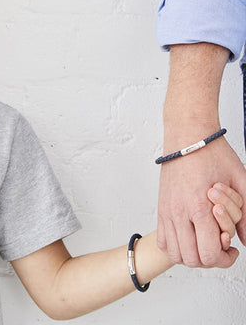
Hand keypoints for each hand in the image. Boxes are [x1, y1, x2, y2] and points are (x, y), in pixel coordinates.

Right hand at [158, 135, 245, 267]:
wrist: (187, 138)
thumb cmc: (212, 155)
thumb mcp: (240, 182)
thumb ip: (245, 215)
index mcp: (200, 207)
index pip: (209, 253)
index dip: (226, 259)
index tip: (233, 249)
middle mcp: (179, 212)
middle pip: (192, 258)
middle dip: (211, 260)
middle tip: (220, 249)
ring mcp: (167, 211)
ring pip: (175, 253)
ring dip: (192, 256)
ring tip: (203, 244)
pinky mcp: (161, 208)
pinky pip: (163, 240)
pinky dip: (175, 247)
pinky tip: (188, 238)